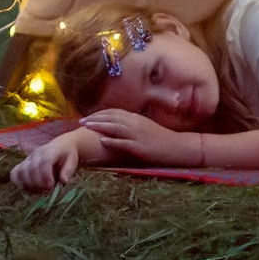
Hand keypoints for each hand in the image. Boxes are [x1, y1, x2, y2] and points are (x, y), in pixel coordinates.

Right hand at [10, 133, 82, 193]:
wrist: (62, 145)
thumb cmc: (67, 155)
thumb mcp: (73, 161)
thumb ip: (68, 171)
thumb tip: (63, 181)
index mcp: (50, 151)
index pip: (44, 161)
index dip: (45, 175)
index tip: (50, 186)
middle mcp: (37, 153)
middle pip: (31, 168)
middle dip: (38, 183)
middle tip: (47, 191)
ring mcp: (28, 158)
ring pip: (21, 171)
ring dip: (28, 185)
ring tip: (38, 192)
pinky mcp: (23, 164)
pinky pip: (14, 172)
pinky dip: (17, 182)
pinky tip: (26, 189)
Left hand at [80, 109, 197, 165]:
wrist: (177, 146)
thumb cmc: (161, 138)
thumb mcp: (145, 127)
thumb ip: (131, 124)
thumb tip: (117, 124)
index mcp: (136, 118)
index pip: (113, 112)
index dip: (99, 114)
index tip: (88, 116)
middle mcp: (135, 123)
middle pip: (111, 118)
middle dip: (95, 119)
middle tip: (81, 121)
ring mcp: (137, 135)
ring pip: (115, 128)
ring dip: (99, 127)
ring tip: (87, 128)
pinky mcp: (140, 147)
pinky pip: (124, 143)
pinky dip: (112, 142)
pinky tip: (102, 141)